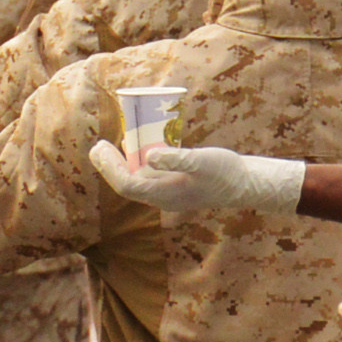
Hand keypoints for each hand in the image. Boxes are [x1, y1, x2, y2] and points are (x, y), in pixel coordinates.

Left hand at [90, 139, 305, 214]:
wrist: (244, 184)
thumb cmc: (225, 172)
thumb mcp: (202, 161)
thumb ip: (177, 159)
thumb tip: (149, 156)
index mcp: (164, 194)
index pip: (127, 185)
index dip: (110, 168)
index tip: (101, 147)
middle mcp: (161, 197)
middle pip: (126, 185)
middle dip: (108, 166)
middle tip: (97, 145)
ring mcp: (166, 192)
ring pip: (135, 180)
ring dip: (120, 164)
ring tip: (108, 145)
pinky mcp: (173, 185)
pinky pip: (147, 175)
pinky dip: (135, 161)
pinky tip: (134, 146)